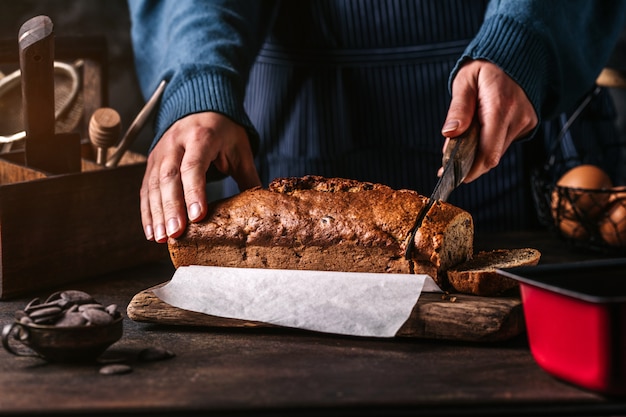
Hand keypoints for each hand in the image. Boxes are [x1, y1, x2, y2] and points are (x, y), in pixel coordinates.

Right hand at [140, 112, 260, 242]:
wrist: (199, 107)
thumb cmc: (223, 131)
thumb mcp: (239, 149)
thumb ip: (248, 177)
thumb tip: (261, 207)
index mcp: (201, 136)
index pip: (194, 165)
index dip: (194, 191)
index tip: (197, 215)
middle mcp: (176, 143)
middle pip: (169, 177)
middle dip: (171, 207)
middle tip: (176, 233)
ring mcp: (160, 152)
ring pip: (153, 184)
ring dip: (156, 213)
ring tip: (163, 238)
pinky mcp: (152, 162)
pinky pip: (145, 189)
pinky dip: (147, 212)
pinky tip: (152, 232)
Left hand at [441, 60, 537, 181]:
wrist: (516, 54)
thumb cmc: (485, 68)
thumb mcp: (465, 81)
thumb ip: (458, 108)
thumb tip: (449, 134)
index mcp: (500, 106)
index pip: (487, 151)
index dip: (470, 170)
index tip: (451, 175)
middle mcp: (518, 117)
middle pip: (492, 156)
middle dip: (469, 166)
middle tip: (447, 167)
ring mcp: (526, 122)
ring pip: (497, 152)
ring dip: (477, 155)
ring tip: (459, 147)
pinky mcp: (528, 124)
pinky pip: (504, 143)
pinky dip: (488, 145)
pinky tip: (476, 137)